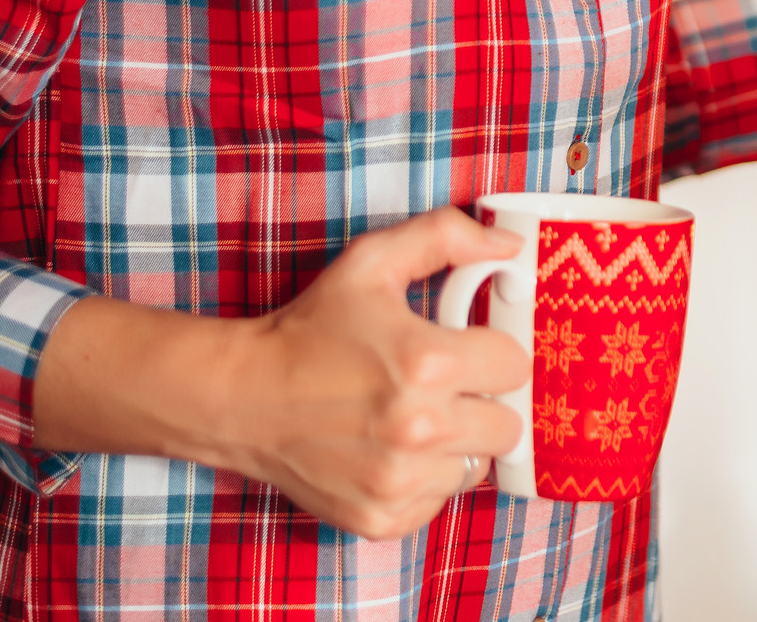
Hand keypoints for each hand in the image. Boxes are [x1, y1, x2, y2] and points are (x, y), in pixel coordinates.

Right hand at [227, 208, 529, 537]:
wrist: (242, 396)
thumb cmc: (310, 328)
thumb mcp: (372, 262)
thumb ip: (445, 237)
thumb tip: (509, 246)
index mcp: (428, 364)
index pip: (514, 365)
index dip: (491, 351)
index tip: (464, 348)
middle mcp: (419, 430)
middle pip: (508, 425)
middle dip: (482, 400)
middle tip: (444, 385)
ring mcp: (400, 482)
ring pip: (477, 465)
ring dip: (456, 443)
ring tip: (413, 417)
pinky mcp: (381, 519)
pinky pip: (439, 501)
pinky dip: (425, 479)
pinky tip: (392, 451)